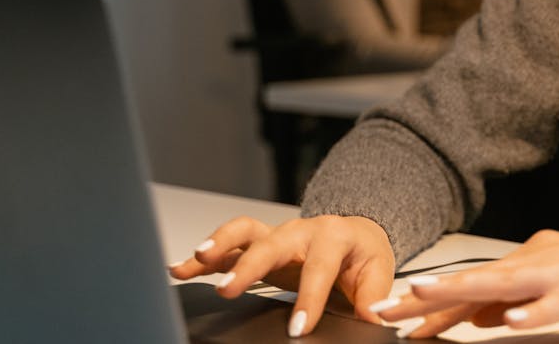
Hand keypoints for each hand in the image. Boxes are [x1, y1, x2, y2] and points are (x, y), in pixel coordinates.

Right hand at [168, 214, 394, 337]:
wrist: (357, 233)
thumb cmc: (363, 253)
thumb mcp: (377, 271)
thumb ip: (371, 297)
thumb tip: (374, 321)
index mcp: (334, 236)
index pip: (319, 268)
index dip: (309, 298)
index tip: (298, 328)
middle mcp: (301, 230)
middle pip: (272, 244)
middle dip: (249, 267)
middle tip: (229, 290)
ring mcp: (277, 235)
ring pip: (243, 232)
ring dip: (218, 246)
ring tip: (194, 262)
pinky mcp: (260, 244)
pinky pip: (228, 245)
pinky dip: (204, 256)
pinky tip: (181, 268)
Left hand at [372, 230, 558, 341]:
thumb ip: (521, 303)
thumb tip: (482, 316)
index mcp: (536, 257)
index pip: (474, 281)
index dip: (432, 299)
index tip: (393, 312)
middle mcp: (545, 257)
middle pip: (478, 277)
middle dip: (430, 294)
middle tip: (389, 307)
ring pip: (508, 281)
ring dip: (465, 292)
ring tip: (429, 299)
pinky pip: (558, 303)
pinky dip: (533, 312)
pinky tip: (509, 322)